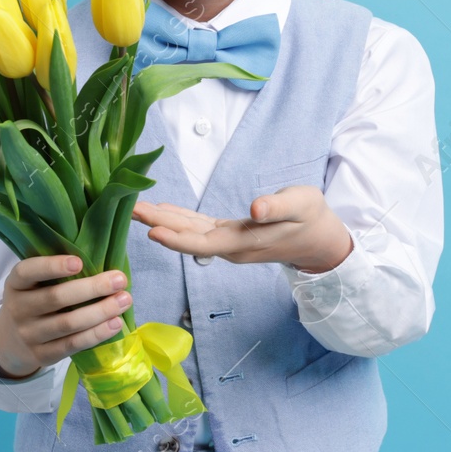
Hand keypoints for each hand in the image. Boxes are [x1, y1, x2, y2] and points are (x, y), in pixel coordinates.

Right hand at [0, 254, 130, 379]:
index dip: (52, 266)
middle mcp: (18, 309)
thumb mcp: (33, 284)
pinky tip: (115, 323)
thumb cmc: (34, 301)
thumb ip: (55, 273)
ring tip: (124, 300)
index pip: (27, 272)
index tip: (79, 262)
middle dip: (92, 288)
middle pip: (55, 298)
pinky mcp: (42, 355)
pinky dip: (96, 334)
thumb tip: (102, 258)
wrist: (11, 343)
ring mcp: (28, 334)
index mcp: (16, 284)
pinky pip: (72, 344)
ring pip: (67, 323)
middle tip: (120, 279)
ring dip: (100, 311)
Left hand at [132, 186, 354, 274]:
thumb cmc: (313, 218)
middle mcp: (231, 247)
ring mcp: (229, 243)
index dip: (177, 239)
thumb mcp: (302, 204)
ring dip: (164, 222)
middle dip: (159, 225)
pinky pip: (199, 229)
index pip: (204, 243)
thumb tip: (255, 208)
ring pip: (191, 234)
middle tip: (130, 208)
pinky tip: (164, 211)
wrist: (320, 240)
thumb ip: (278, 206)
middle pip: (189, 239)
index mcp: (245, 242)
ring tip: (138, 207)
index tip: (152, 230)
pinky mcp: (230, 236)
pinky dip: (180, 220)